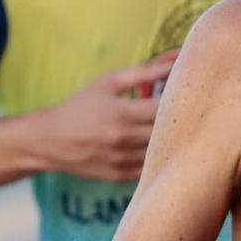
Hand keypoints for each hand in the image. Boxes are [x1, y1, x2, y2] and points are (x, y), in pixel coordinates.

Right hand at [33, 53, 178, 181]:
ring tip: (178, 130)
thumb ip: (142, 73)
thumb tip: (172, 64)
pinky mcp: (121, 176)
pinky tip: (161, 148)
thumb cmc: (79, 107)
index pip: (164, 109)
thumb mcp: (107, 84)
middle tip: (190, 113)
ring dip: (171, 142)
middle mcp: (123, 140)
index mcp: (122, 113)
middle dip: (180, 121)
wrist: (50, 141)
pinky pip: (151, 170)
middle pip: (167, 132)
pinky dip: (159, 159)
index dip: (181, 101)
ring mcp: (123, 161)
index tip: (187, 96)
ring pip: (162, 154)